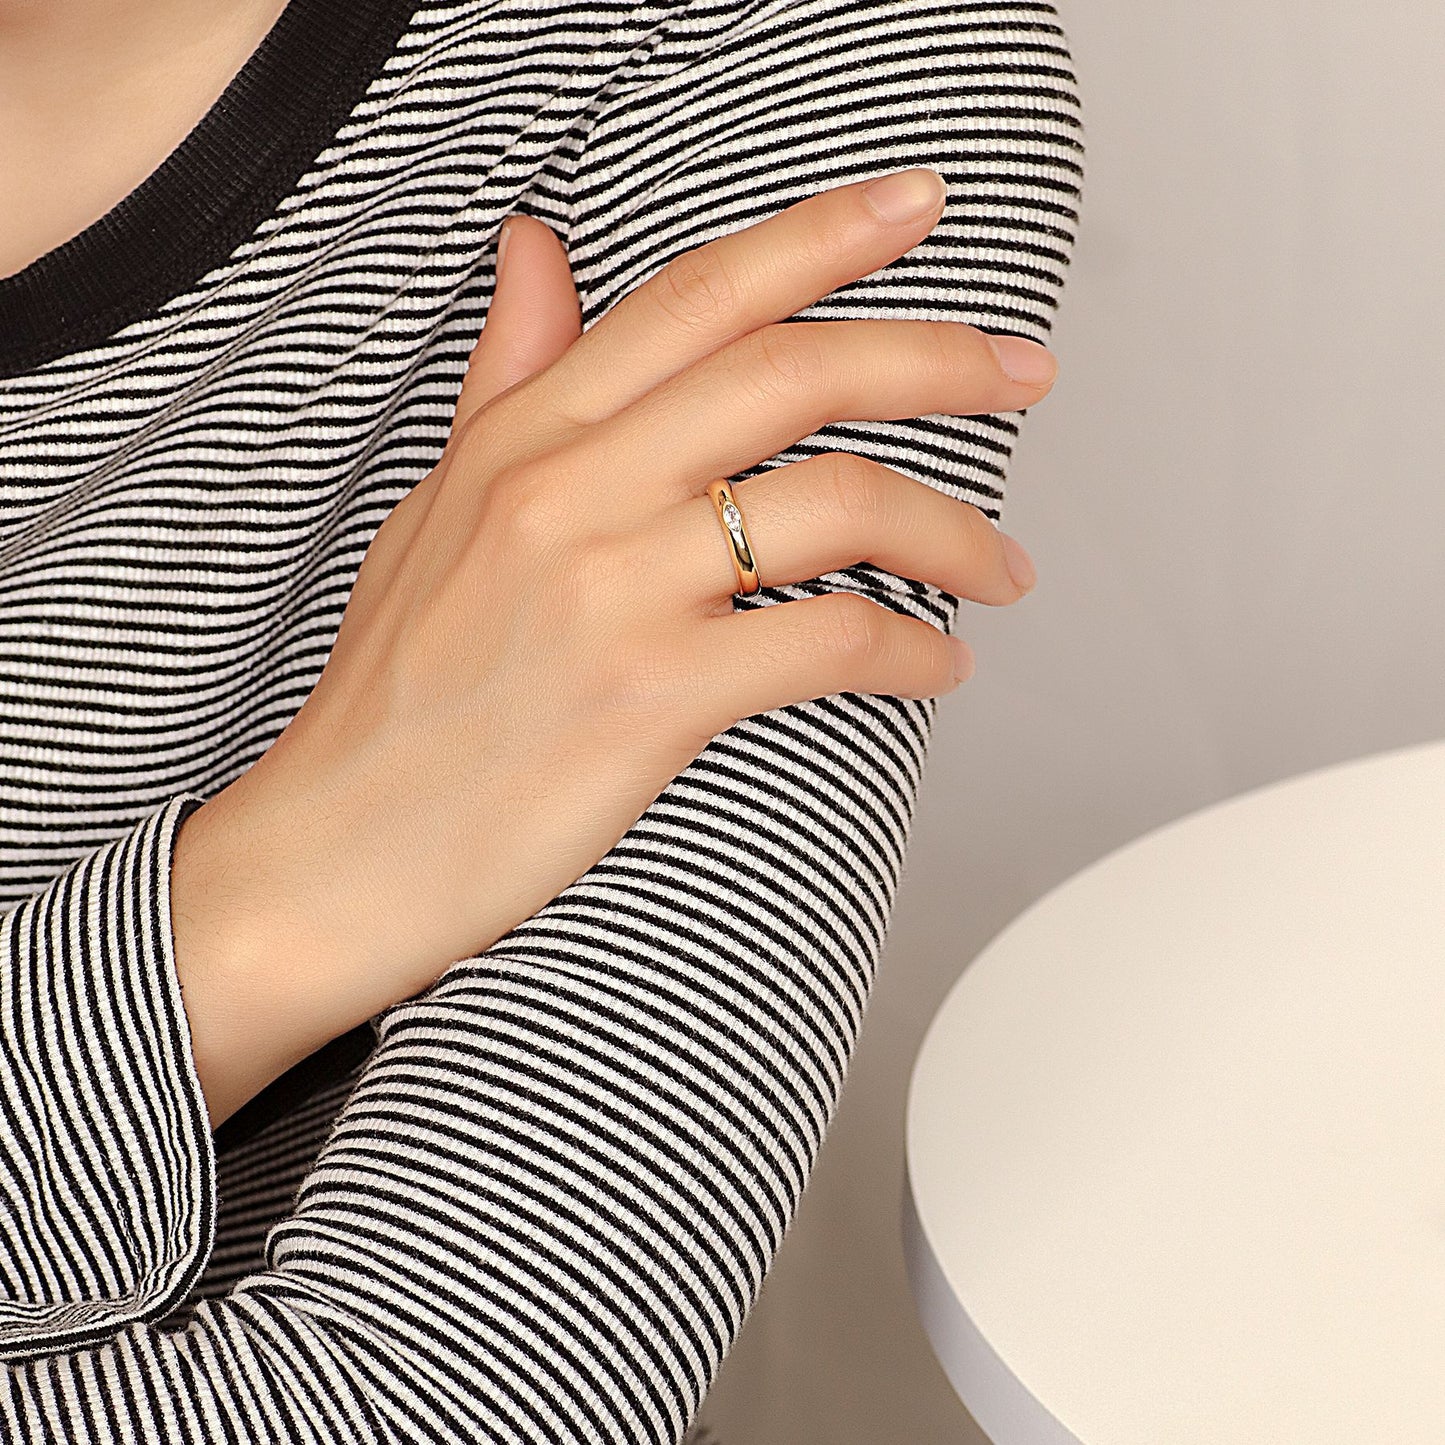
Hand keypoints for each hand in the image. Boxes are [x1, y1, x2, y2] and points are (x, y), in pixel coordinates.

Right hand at [171, 167, 1056, 1124]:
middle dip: (936, 358)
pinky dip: (909, 651)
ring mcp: (609, 591)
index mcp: (527, 437)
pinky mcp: (646, 698)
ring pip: (834, 504)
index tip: (918, 207)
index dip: (824, 236)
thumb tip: (538, 248)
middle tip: (1024, 372)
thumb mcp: (438, 507)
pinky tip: (937, 665)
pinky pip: (825, 642)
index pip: (699, 296)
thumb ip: (510, 376)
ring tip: (1002, 566)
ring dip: (952, 530)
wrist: (338, 848)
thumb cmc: (397, 694)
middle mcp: (570, 491)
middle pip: (793, 373)